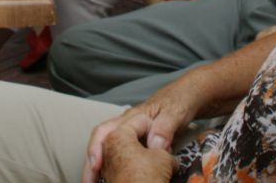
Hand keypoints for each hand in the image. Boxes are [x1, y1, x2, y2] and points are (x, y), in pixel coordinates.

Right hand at [82, 85, 200, 182]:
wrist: (185, 100)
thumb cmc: (178, 103)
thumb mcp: (175, 114)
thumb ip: (164, 127)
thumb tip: (154, 144)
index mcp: (131, 116)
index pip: (105, 130)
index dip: (97, 148)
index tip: (96, 165)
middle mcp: (125, 126)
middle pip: (100, 143)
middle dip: (91, 163)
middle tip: (89, 182)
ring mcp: (130, 136)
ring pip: (107, 151)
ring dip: (99, 169)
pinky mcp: (137, 145)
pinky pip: (119, 157)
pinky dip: (112, 169)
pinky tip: (111, 180)